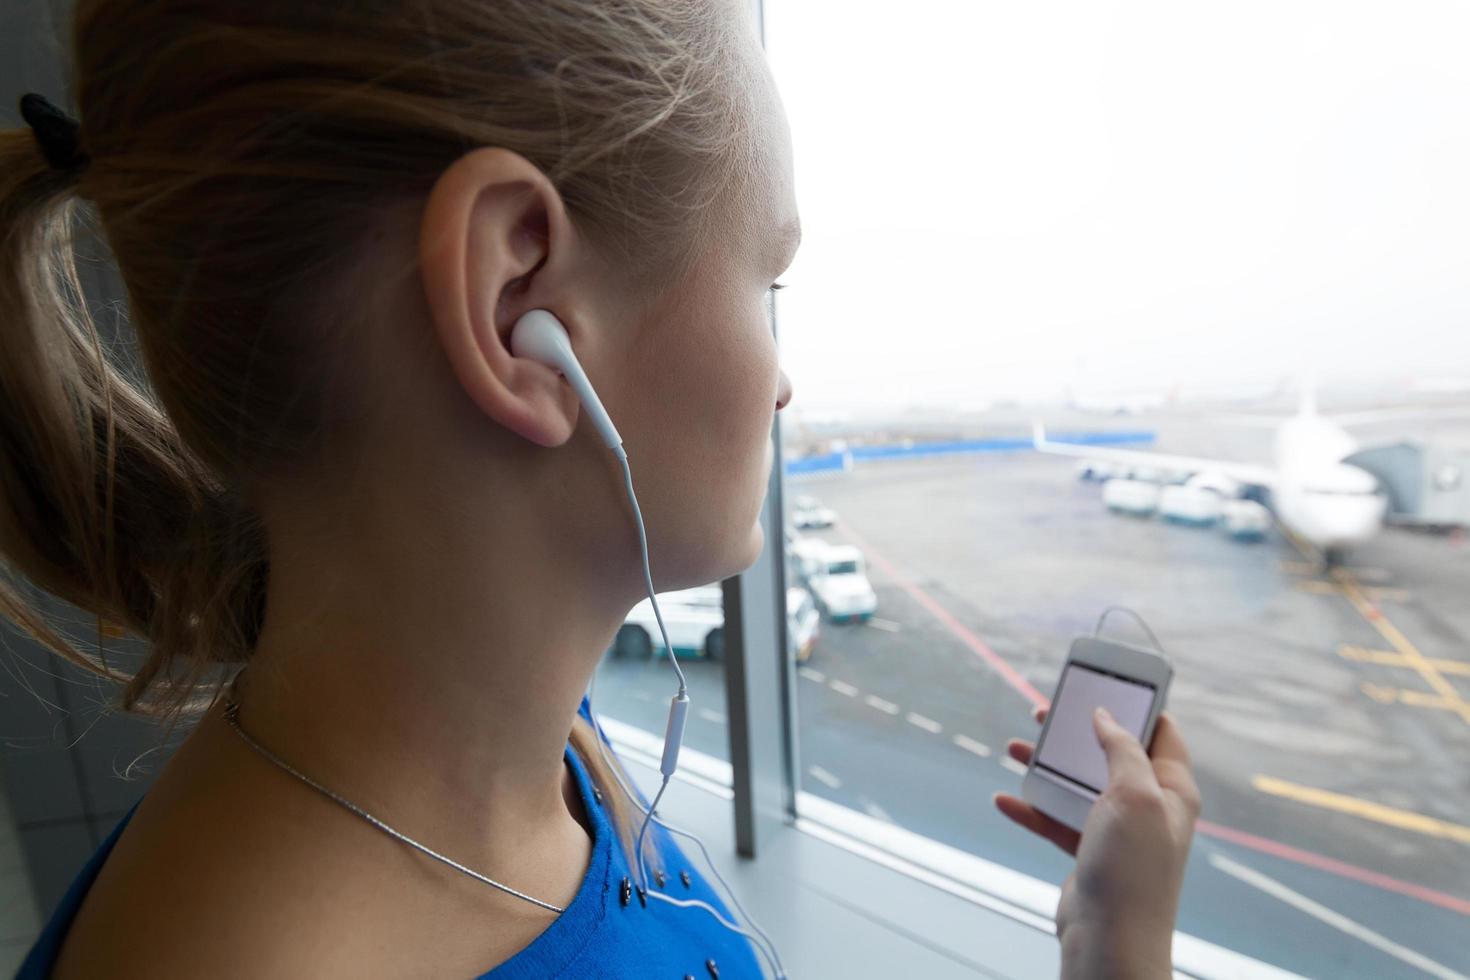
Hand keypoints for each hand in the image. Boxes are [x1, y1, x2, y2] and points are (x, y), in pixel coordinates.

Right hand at [993, 704, 1200, 979]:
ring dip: (1046, 766)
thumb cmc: (1132, 869)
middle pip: (1109, 753)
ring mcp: (1117, 831)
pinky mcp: (1088, 852)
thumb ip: (1122, 749)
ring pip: (1077, 784)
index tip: (1103, 683)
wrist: (1110, 939)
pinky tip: (1006, 799)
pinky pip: (1056, 819)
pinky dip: (1031, 807)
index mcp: (1172, 789)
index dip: (1135, 704)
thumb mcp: (1135, 794)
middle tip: (1046, 710)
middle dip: (1076, 731)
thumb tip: (1108, 717)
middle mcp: (1148, 806)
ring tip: (1015, 746)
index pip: (1161, 732)